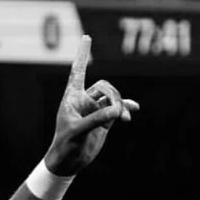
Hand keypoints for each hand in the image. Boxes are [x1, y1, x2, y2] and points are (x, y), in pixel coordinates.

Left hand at [45, 36, 137, 176]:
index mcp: (72, 97)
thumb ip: (97, 119)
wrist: (69, 162)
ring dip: (120, 105)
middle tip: (115, 113)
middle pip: (104, 86)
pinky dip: (126, 108)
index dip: (83, 54)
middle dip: (112, 97)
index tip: (87, 37)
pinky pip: (118, 108)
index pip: (78, 71)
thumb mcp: (78, 131)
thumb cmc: (65, 145)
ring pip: (113, 98)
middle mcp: (84, 100)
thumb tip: (118, 111)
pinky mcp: (104, 119)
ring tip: (124, 118)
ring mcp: (95, 109)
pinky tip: (133, 110)